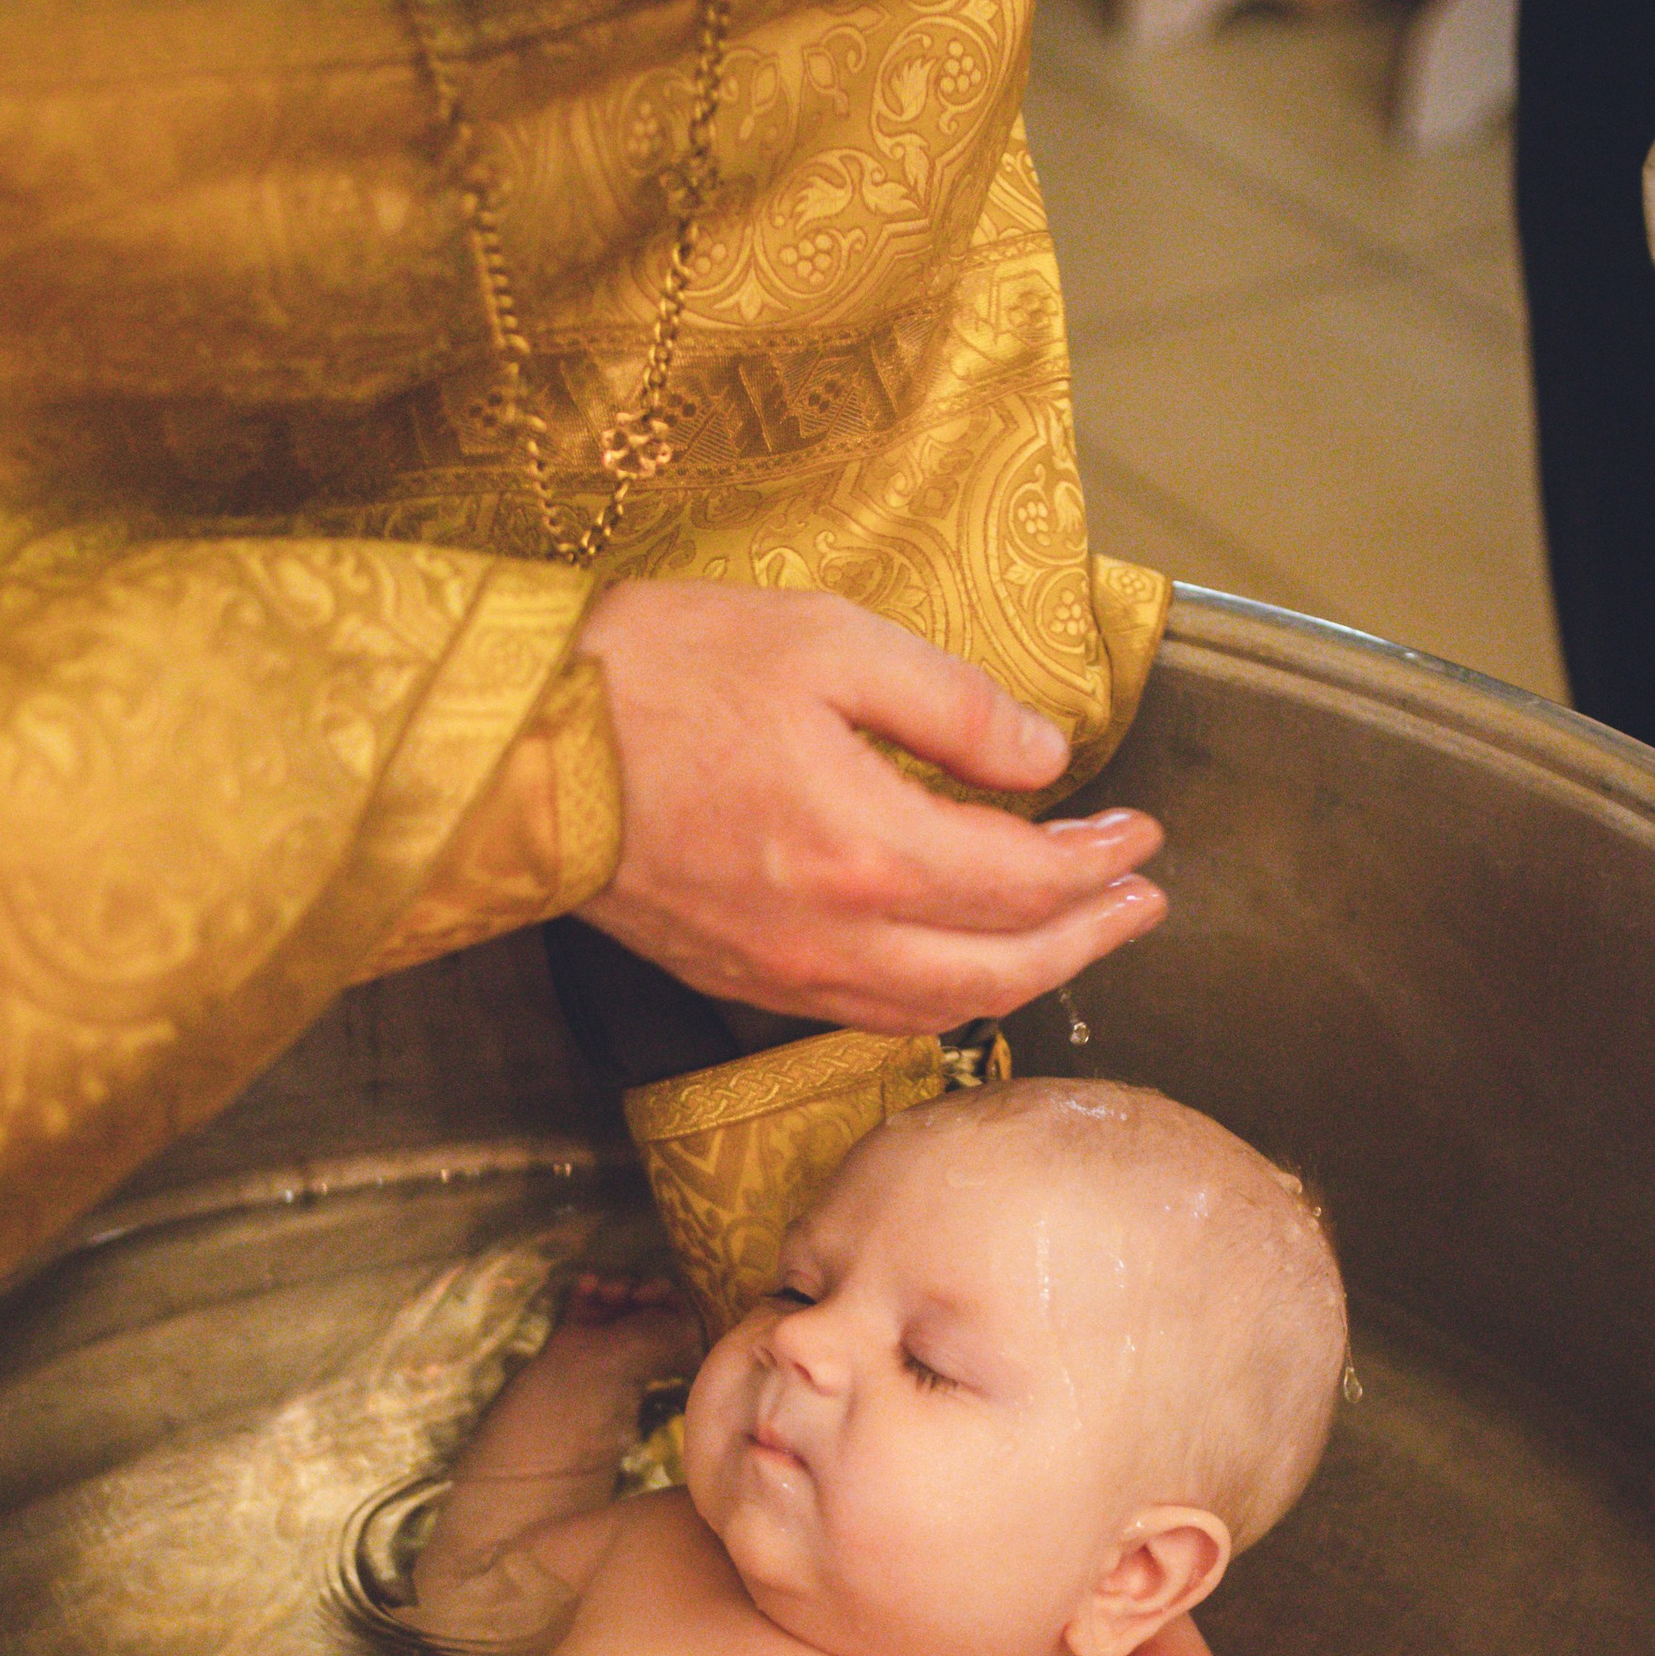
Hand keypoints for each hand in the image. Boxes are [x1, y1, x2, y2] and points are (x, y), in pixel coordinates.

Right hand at [551, 1273, 702, 1377]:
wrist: (590, 1371)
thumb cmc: (642, 1352)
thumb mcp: (683, 1334)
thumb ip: (685, 1314)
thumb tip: (670, 1302)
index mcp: (664, 1343)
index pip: (667, 1304)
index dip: (661, 1290)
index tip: (649, 1292)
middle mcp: (637, 1337)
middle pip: (640, 1295)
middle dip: (637, 1286)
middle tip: (631, 1294)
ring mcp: (607, 1331)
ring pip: (615, 1293)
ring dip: (614, 1285)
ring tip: (607, 1293)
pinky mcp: (578, 1326)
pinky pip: (586, 1297)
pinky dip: (588, 1287)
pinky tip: (588, 1284)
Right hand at [573, 582, 1165, 1031]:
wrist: (511, 751)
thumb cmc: (657, 674)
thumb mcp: (825, 642)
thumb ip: (951, 706)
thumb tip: (1042, 760)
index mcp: (868, 850)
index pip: (1025, 881)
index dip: (1099, 863)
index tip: (1143, 834)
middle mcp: (835, 938)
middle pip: (1000, 972)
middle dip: (1087, 939)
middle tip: (1141, 902)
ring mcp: (783, 973)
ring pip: (937, 1009)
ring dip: (1022, 980)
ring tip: (1072, 937)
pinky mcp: (738, 978)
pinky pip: (870, 1013)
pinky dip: (940, 997)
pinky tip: (958, 963)